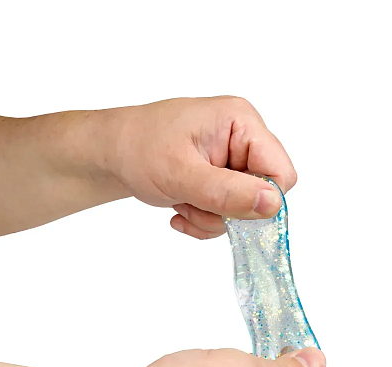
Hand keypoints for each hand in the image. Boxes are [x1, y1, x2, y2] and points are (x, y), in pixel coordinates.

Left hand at [101, 96, 296, 238]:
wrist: (110, 155)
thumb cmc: (137, 149)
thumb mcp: (181, 173)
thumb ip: (228, 192)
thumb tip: (272, 204)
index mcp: (240, 122)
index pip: (281, 171)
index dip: (260, 198)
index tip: (224, 206)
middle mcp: (240, 139)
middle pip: (261, 194)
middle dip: (225, 209)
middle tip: (193, 201)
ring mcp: (230, 160)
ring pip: (242, 210)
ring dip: (209, 216)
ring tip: (181, 200)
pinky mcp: (220, 178)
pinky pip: (226, 213)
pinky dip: (203, 218)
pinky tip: (180, 208)